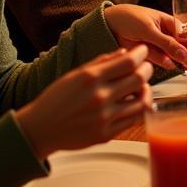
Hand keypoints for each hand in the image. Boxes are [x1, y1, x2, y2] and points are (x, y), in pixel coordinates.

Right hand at [16, 45, 152, 159]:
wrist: (40, 129)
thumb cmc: (55, 100)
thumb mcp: (75, 74)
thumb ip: (101, 62)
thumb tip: (124, 52)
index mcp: (90, 78)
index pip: (128, 62)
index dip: (141, 54)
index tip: (142, 51)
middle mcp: (99, 97)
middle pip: (139, 79)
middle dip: (147, 69)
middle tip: (145, 67)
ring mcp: (104, 118)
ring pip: (142, 102)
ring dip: (146, 91)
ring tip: (141, 87)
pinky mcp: (106, 134)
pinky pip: (134, 120)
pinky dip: (139, 109)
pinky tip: (134, 103)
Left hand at [104, 4, 186, 67]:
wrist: (109, 25)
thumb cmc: (131, 19)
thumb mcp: (150, 30)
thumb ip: (167, 43)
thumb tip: (185, 55)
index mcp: (169, 22)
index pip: (185, 35)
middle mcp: (166, 34)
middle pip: (179, 47)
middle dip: (183, 55)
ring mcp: (158, 45)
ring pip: (170, 55)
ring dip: (173, 60)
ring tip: (174, 64)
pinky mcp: (149, 55)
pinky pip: (159, 61)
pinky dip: (162, 63)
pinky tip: (167, 64)